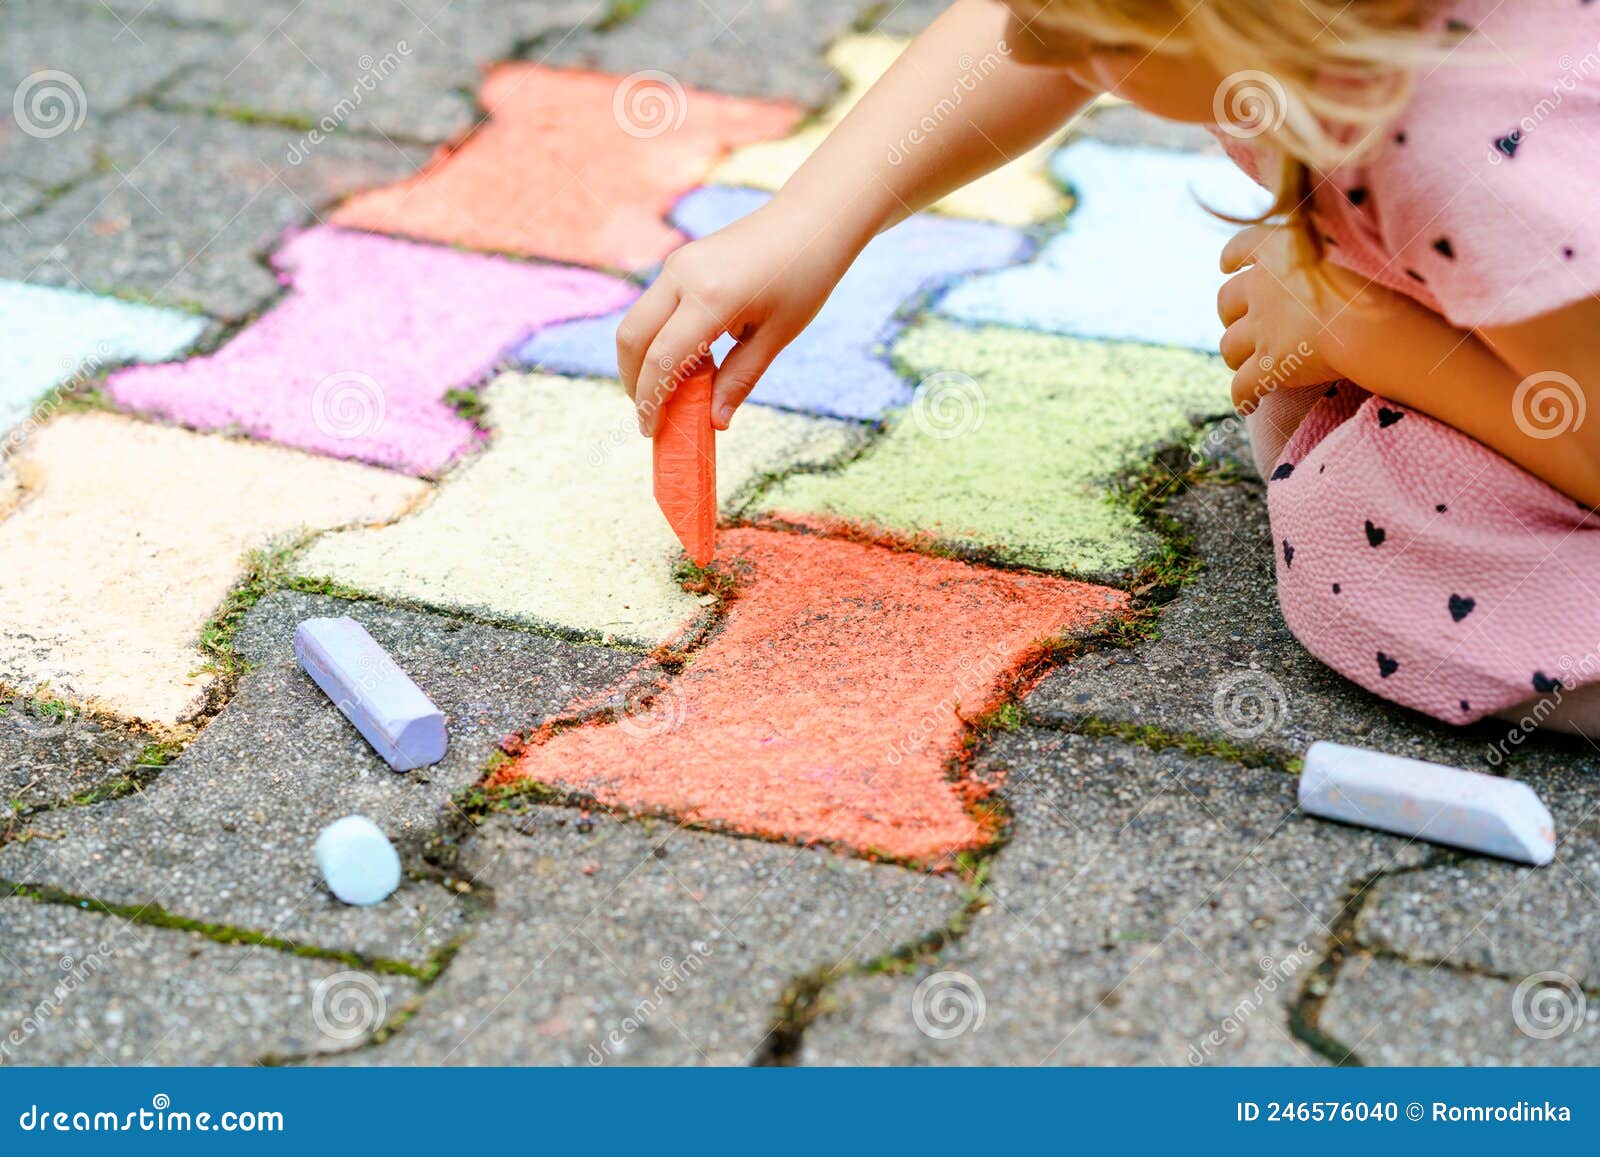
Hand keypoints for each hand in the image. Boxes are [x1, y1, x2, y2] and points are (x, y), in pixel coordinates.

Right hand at [616, 200, 858, 434]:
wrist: (809, 221)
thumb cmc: (803, 278)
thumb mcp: (776, 336)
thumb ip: (740, 379)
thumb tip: (715, 423)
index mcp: (711, 298)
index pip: (661, 358)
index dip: (651, 400)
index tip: (651, 431)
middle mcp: (683, 277)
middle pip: (632, 338)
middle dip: (633, 381)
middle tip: (650, 414)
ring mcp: (677, 266)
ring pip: (636, 322)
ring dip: (641, 361)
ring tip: (665, 393)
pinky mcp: (679, 263)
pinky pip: (654, 308)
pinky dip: (656, 340)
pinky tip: (682, 363)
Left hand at [1217, 224, 1393, 413]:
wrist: (1368, 321)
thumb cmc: (1372, 284)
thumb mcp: (1346, 251)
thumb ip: (1323, 255)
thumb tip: (1325, 260)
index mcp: (1280, 252)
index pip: (1243, 246)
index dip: (1232, 255)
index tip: (1226, 264)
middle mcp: (1261, 287)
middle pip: (1226, 301)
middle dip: (1230, 315)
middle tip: (1245, 326)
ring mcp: (1261, 328)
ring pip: (1229, 346)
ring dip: (1236, 356)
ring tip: (1248, 365)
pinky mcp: (1268, 365)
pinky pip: (1242, 387)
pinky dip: (1243, 397)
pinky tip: (1249, 405)